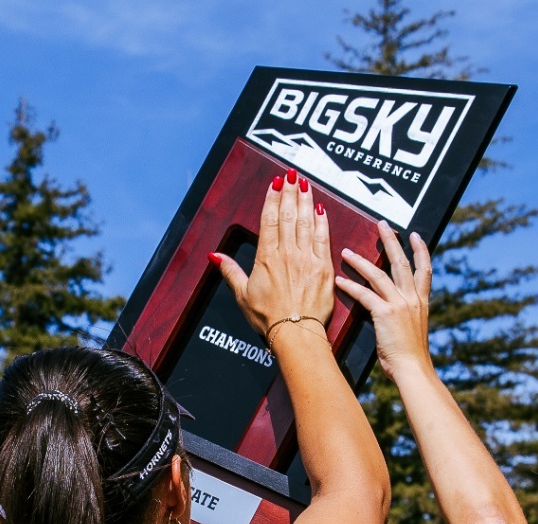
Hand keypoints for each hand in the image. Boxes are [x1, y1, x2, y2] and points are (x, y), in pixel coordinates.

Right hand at [215, 170, 333, 339]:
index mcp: (266, 257)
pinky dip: (322, 222)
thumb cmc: (268, 318)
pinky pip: (323, 238)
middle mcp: (287, 253)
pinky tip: (321, 208)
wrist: (295, 333)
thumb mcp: (243, 295)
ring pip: (306, 222)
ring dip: (305, 200)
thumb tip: (214, 256)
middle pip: (289, 215)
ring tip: (305, 183)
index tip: (275, 183)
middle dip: (290, 192)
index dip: (273, 199)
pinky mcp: (323, 267)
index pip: (270, 220)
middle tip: (292, 174)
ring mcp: (307, 258)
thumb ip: (230, 271)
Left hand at [334, 222, 433, 379]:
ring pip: (379, 274)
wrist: (413, 369)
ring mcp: (399, 304)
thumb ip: (406, 315)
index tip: (415, 235)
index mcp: (421, 302)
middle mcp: (412, 299)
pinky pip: (365, 294)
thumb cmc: (410, 356)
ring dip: (361, 261)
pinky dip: (350, 286)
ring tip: (346, 250)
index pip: (424, 270)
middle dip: (391, 241)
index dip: (421, 251)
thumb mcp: (413, 330)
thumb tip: (396, 311)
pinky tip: (338, 280)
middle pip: (401, 263)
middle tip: (382, 224)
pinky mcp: (385, 313)